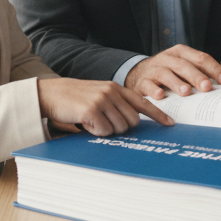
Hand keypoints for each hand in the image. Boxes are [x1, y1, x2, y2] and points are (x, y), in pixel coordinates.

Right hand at [37, 78, 175, 136]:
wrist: (50, 94)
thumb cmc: (75, 98)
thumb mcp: (99, 95)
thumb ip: (116, 104)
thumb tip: (133, 121)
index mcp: (116, 88)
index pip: (143, 102)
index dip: (158, 115)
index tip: (170, 124)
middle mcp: (112, 92)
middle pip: (133, 121)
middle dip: (122, 128)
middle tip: (105, 123)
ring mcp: (102, 100)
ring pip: (120, 128)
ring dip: (107, 131)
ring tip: (93, 121)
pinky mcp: (91, 110)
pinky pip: (104, 131)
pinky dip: (96, 132)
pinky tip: (86, 123)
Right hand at [124, 45, 220, 99]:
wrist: (137, 74)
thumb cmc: (168, 72)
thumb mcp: (182, 66)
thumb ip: (200, 71)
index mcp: (180, 53)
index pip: (200, 58)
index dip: (213, 68)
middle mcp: (167, 58)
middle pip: (183, 66)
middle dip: (196, 76)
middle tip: (207, 87)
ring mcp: (153, 69)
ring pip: (165, 74)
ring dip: (176, 83)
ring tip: (186, 92)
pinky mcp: (142, 82)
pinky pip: (148, 85)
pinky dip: (153, 90)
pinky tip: (160, 96)